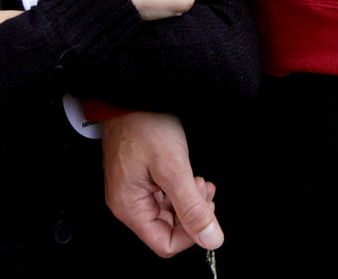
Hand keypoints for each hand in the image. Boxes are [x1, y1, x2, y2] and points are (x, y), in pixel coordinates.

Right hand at [101, 111, 222, 256]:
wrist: (131, 94)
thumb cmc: (144, 124)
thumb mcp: (174, 167)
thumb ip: (192, 207)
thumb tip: (211, 239)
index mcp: (129, 206)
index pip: (165, 244)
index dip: (191, 234)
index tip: (205, 211)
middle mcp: (127, 203)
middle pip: (167, 229)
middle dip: (191, 213)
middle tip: (203, 190)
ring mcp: (133, 190)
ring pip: (168, 212)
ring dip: (189, 200)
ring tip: (199, 181)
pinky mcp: (140, 178)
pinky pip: (164, 196)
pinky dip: (181, 190)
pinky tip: (191, 176)